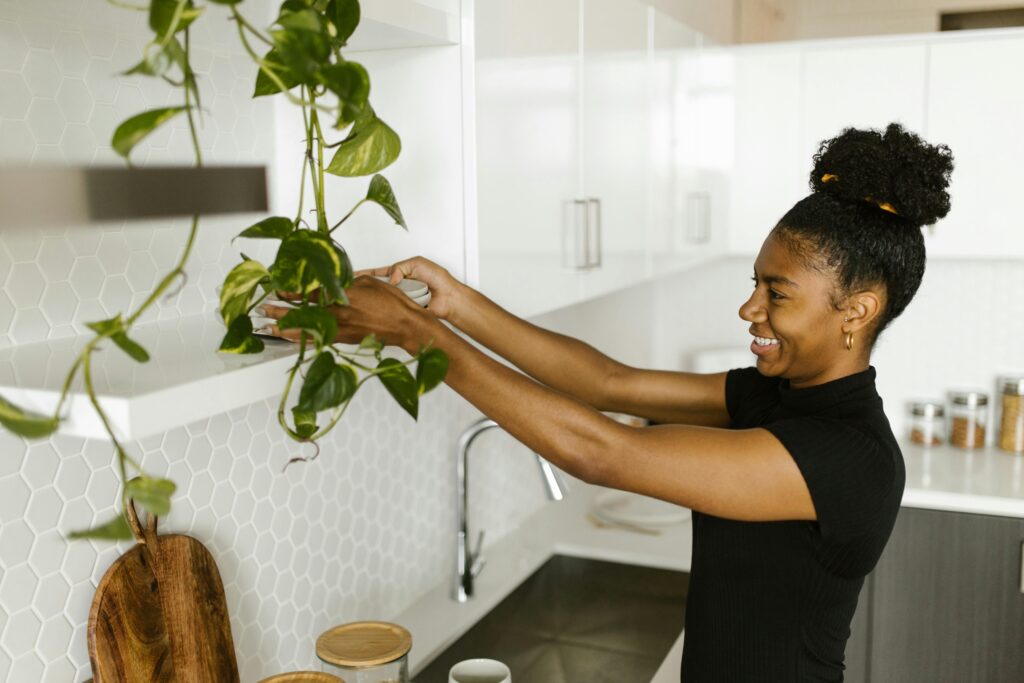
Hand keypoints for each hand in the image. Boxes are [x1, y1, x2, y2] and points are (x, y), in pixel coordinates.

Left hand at [260, 276, 427, 352]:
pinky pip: (317, 338)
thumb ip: (346, 281)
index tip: (277, 288)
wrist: (405, 325)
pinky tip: (290, 337)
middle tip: (263, 308)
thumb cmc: (392, 303)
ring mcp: (340, 328)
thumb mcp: (368, 282)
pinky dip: (301, 338)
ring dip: (285, 327)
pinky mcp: (344, 339)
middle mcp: (338, 313)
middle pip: (302, 312)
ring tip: (269, 325)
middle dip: (280, 310)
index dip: (291, 290)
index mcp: (343, 296)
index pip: (310, 292)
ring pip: (306, 328)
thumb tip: (331, 280)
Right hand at [357, 256, 461, 321]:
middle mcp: (399, 286)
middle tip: (354, 289)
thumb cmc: (438, 278)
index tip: (351, 276)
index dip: (365, 275)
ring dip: (377, 298)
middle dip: (368, 288)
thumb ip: (400, 267)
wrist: (449, 298)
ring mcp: (401, 299)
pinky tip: (379, 309)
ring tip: (364, 298)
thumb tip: (389, 280)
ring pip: (384, 299)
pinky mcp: (404, 310)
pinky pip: (393, 309)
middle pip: (378, 287)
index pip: (378, 273)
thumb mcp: (417, 263)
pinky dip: (388, 309)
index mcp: (400, 273)